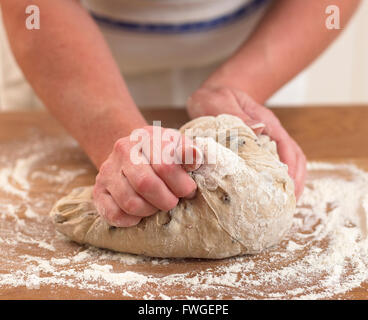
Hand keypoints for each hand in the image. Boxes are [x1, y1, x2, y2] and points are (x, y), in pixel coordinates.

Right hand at [93, 126, 201, 226]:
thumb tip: (195, 156)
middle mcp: (123, 151)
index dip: (182, 184)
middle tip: (173, 201)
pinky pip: (114, 214)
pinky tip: (141, 213)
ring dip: (151, 210)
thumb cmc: (162, 152)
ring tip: (158, 205)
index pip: (165, 165)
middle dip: (167, 200)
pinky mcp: (99, 190)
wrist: (134, 151)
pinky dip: (131, 220)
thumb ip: (190, 152)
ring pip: (130, 202)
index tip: (188, 190)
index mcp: (146, 137)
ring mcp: (108, 171)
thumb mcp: (179, 146)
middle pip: (146, 184)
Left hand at [187, 86, 305, 198]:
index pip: (285, 145)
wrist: (211, 96)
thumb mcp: (221, 102)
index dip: (290, 166)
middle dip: (295, 180)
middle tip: (288, 203)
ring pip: (287, 163)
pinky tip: (268, 195)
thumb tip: (259, 130)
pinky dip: (274, 181)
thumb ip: (237, 115)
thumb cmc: (215, 98)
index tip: (288, 186)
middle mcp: (269, 133)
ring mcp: (264, 141)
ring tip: (284, 204)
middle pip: (294, 157)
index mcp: (265, 122)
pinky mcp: (255, 150)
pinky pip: (270, 166)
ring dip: (289, 183)